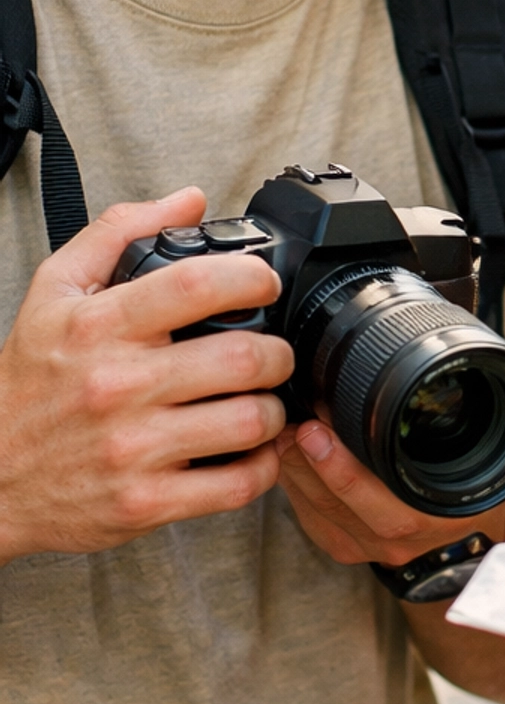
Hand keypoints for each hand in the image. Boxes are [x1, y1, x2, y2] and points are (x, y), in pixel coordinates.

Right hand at [0, 188, 291, 562]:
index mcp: (100, 326)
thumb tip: (190, 200)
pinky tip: (251, 451)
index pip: (196, 285)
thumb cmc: (28, 381)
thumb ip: (119, 232)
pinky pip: (237, 485)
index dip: (252, 277)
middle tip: (272, 353)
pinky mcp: (145, 503)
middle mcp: (118, 385)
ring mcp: (133, 448)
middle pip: (242, 358)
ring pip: (249, 422)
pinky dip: (262, 466)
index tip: (264, 283)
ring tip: (261, 401)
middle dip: (277, 353)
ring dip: (273, 411)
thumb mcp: (55, 290)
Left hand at [277, 420, 504, 566]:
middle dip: (306, 461)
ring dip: (294, 470)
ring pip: (320, 513)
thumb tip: (407, 362)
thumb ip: (451, 414)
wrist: (476, 521)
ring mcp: (373, 547)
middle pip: (340, 507)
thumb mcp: (482, 440)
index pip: (387, 506)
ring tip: (280, 432)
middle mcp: (405, 536)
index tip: (316, 431)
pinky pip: (311, 520)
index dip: (344, 471)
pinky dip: (293, 486)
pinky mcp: (348, 548)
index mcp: (440, 512)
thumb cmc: (478, 475)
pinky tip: (286, 456)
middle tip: (286, 422)